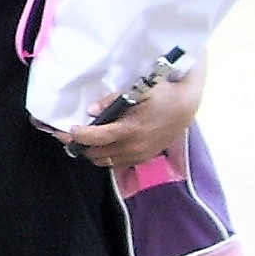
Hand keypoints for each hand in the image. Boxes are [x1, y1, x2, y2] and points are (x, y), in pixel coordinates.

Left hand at [54, 64, 205, 168]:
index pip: (96, 138)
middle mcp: (133, 147)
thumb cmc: (161, 94)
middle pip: (96, 154)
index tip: (68, 129)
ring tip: (83, 141)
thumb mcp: (137, 91)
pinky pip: (117, 164)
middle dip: (79, 145)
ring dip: (91, 153)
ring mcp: (139, 155)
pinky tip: (102, 146)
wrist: (186, 106)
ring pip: (105, 162)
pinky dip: (106, 157)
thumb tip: (91, 111)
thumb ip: (112, 101)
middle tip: (68, 136)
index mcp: (130, 130)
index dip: (78, 135)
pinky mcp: (144, 158)